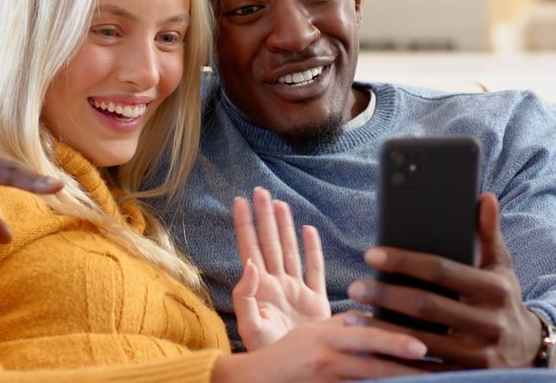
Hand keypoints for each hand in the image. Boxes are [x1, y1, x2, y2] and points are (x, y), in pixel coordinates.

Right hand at [211, 314, 427, 382]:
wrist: (256, 379)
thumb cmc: (287, 353)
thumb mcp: (312, 330)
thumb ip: (341, 323)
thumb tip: (370, 316)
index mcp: (326, 337)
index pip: (366, 337)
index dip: (395, 342)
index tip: (422, 347)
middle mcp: (327, 360)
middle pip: (372, 366)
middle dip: (404, 369)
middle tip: (434, 372)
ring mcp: (326, 382)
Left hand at [231, 187, 329, 349]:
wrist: (298, 372)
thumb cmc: (268, 354)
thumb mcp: (250, 325)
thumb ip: (245, 294)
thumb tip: (249, 263)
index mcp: (261, 288)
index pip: (249, 247)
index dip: (244, 224)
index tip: (239, 201)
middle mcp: (278, 284)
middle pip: (269, 242)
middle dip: (264, 216)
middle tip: (260, 190)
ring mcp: (296, 291)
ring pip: (289, 250)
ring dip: (284, 226)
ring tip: (279, 203)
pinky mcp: (316, 302)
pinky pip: (315, 269)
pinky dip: (312, 249)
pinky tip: (308, 231)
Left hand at [347, 193, 543, 369]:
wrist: (531, 354)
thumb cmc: (504, 301)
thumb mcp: (501, 268)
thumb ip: (488, 234)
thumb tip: (484, 197)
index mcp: (494, 289)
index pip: (441, 270)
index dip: (404, 261)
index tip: (371, 254)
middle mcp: (488, 322)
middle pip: (426, 306)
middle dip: (386, 295)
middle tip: (355, 287)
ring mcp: (478, 354)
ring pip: (420, 341)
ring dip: (382, 329)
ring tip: (352, 317)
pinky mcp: (468, 376)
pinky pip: (425, 370)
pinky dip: (396, 360)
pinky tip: (371, 350)